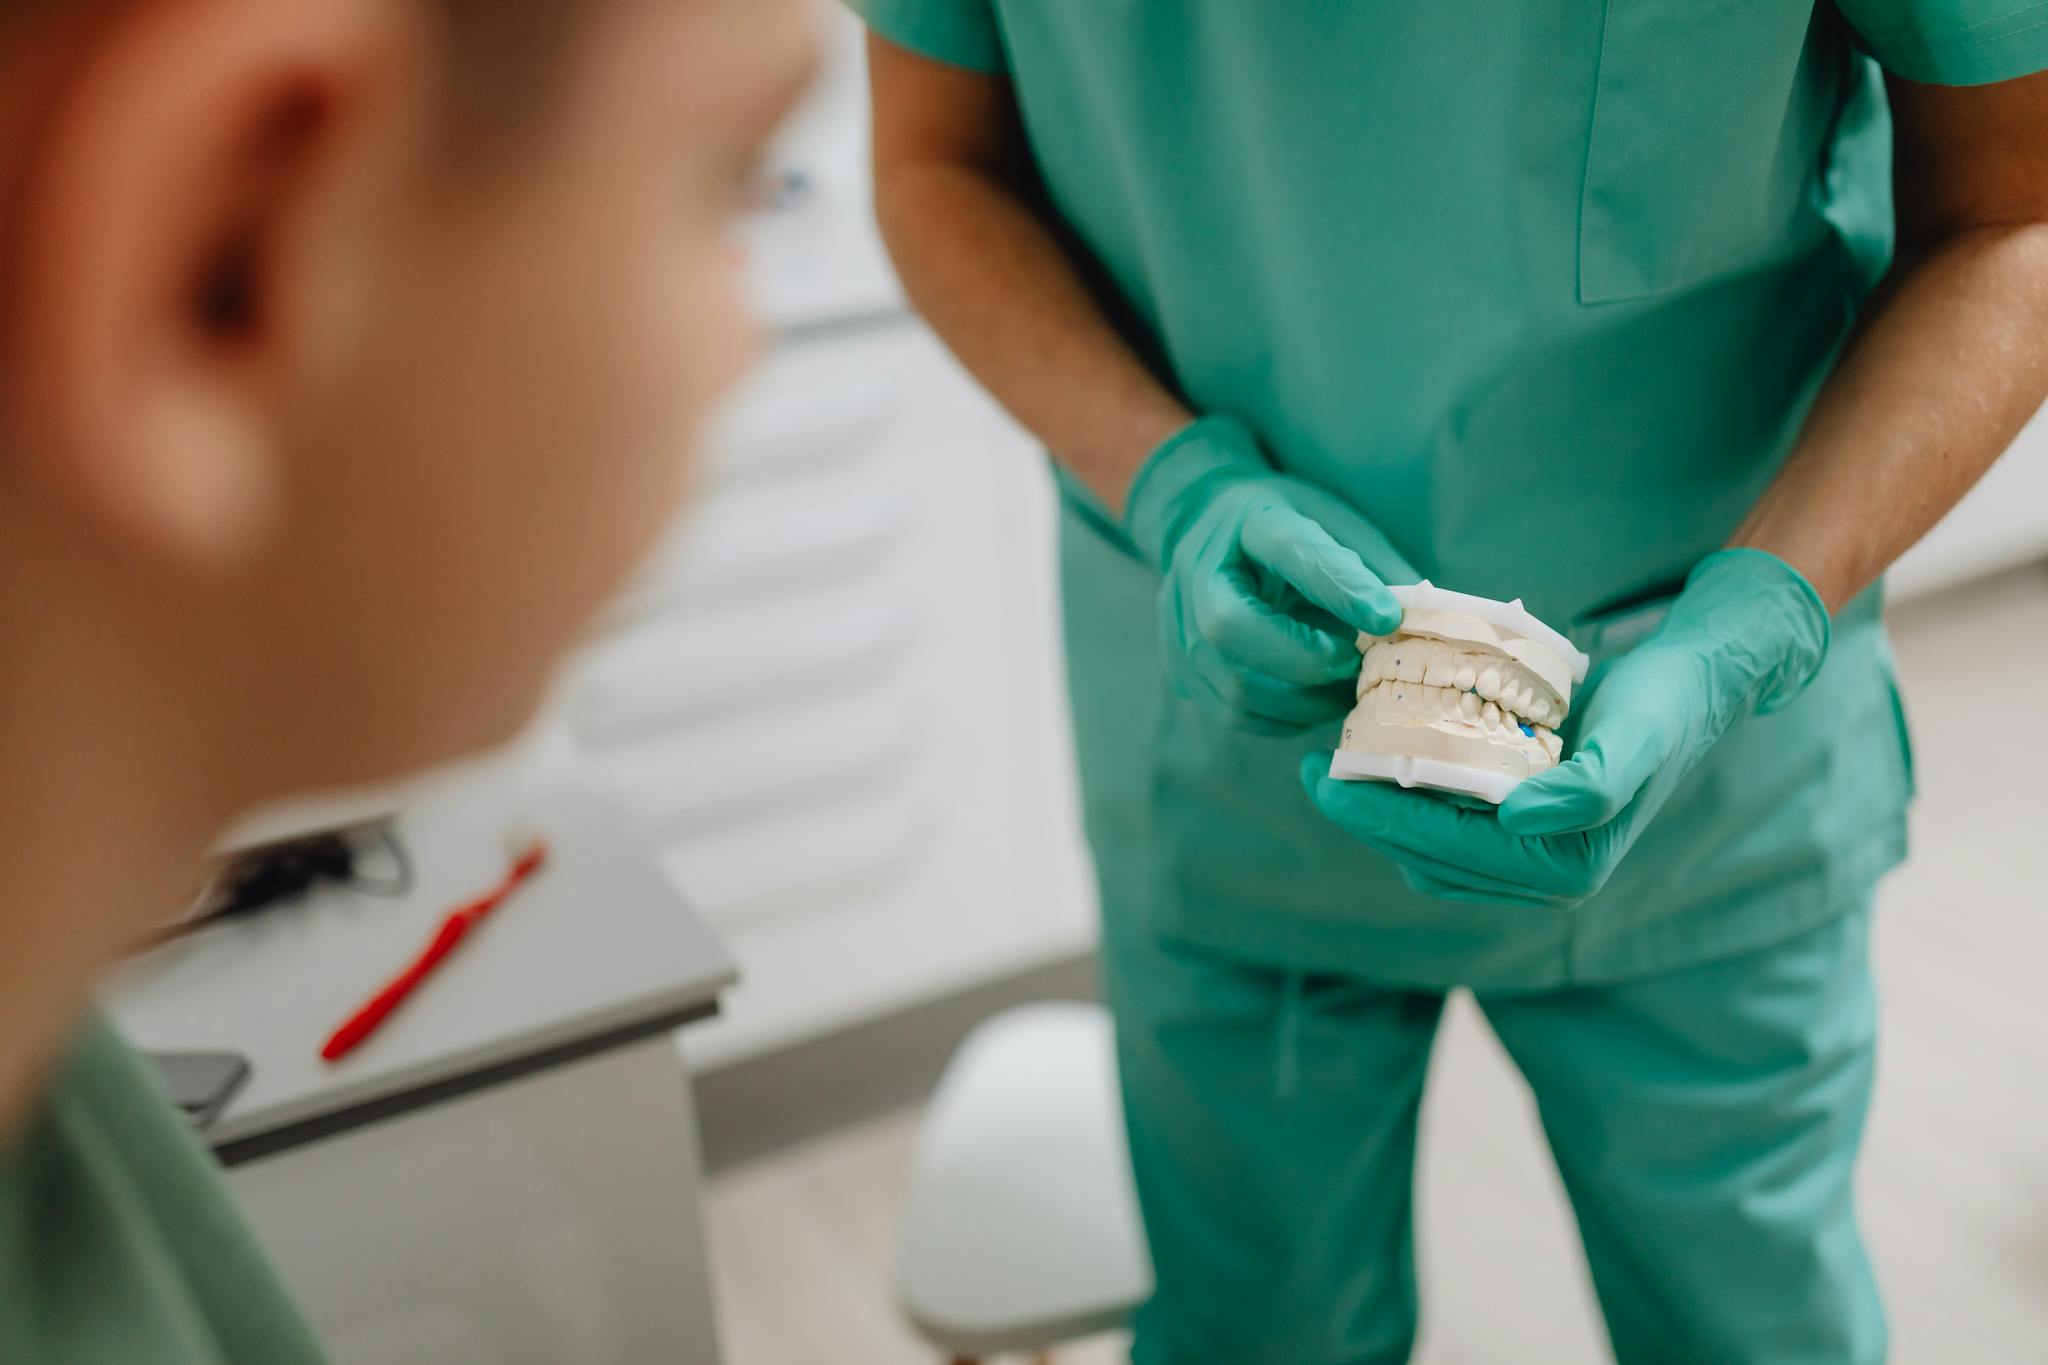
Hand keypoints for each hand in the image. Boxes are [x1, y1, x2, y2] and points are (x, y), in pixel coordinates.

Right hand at [1125, 416, 1419, 733]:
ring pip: (1234, 685)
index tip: (1388, 617)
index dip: (1339, 586)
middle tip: (1356, 664)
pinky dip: (1285, 716)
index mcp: (1248, 520)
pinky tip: (1313, 698)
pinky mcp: (1181, 671)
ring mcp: (1178, 626)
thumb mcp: (1334, 521)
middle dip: (1305, 658)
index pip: (1289, 550)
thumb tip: (1428, 620)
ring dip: (1302, 699)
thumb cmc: (1287, 525)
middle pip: (1231, 628)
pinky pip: (1235, 713)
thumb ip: (1376, 567)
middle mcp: (1198, 572)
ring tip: (1344, 686)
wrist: (1207, 525)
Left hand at [1300, 549, 1831, 905]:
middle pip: (1425, 856)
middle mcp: (1548, 878)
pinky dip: (1409, 802)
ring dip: (1381, 812)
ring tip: (1337, 762)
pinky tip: (1382, 757)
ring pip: (1428, 851)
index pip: (1443, 850)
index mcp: (1567, 868)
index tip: (1324, 778)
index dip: (1376, 818)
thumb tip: (1517, 819)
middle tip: (1311, 767)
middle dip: (1364, 816)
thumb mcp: (1636, 736)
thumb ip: (1589, 785)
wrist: (1695, 684)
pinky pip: (1446, 832)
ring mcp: (1534, 860)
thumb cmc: (1664, 706)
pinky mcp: (1523, 832)